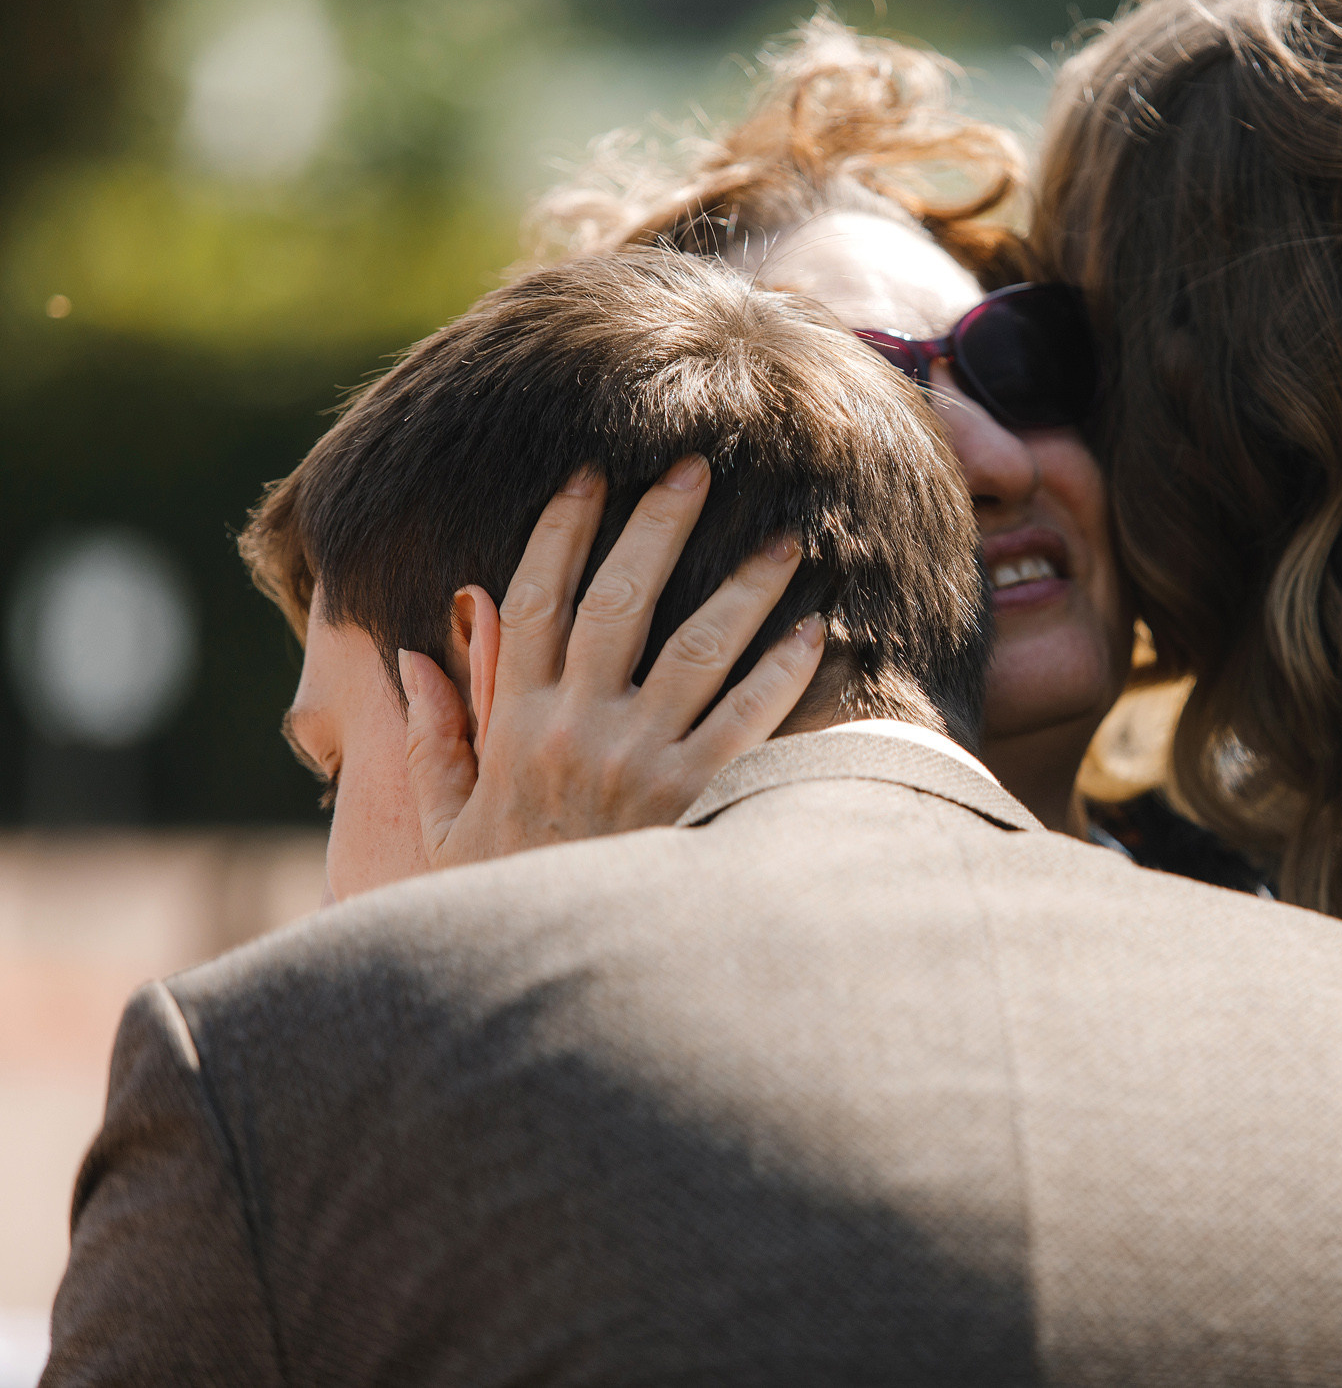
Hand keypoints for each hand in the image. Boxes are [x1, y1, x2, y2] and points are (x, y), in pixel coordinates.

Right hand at [395, 457, 825, 868]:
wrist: (544, 984)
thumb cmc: (502, 901)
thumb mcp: (447, 823)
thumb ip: (440, 736)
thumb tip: (418, 655)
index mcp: (515, 725)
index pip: (533, 601)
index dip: (561, 530)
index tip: (589, 476)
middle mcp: (577, 730)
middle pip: (620, 599)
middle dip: (657, 524)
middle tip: (695, 466)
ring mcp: (641, 763)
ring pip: (698, 647)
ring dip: (743, 588)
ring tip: (785, 541)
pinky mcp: (698, 802)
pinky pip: (749, 721)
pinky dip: (782, 674)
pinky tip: (814, 632)